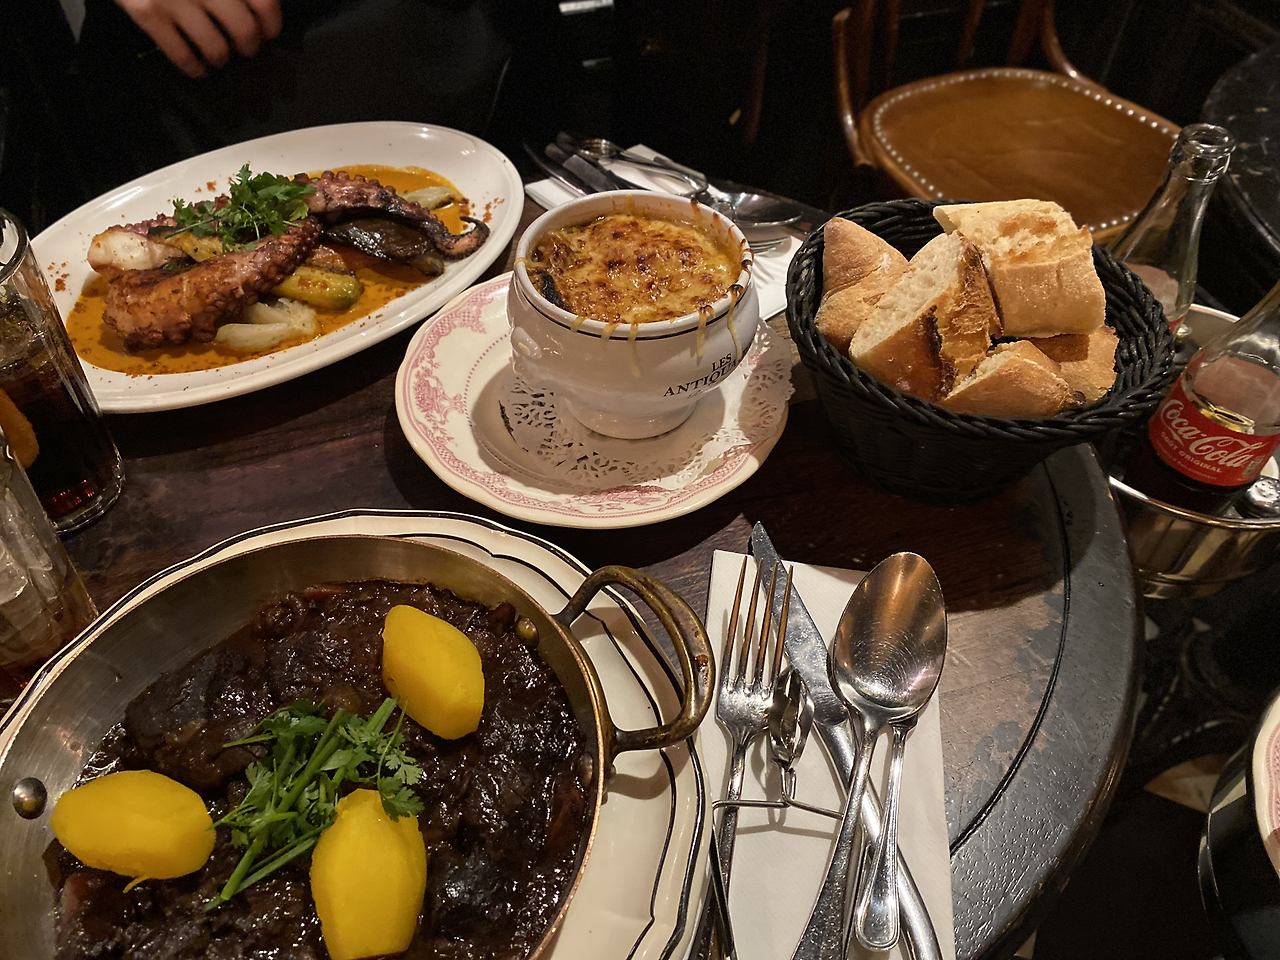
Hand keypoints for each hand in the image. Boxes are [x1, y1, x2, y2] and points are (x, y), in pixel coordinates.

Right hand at [115, 0, 282, 77]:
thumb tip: (264, 9)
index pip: (265, 4)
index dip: (272, 25)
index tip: (268, 32)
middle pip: (245, 31)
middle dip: (249, 47)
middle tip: (245, 48)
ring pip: (216, 49)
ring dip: (221, 59)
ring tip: (219, 57)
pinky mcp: (149, 12)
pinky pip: (182, 55)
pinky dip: (195, 68)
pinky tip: (198, 68)